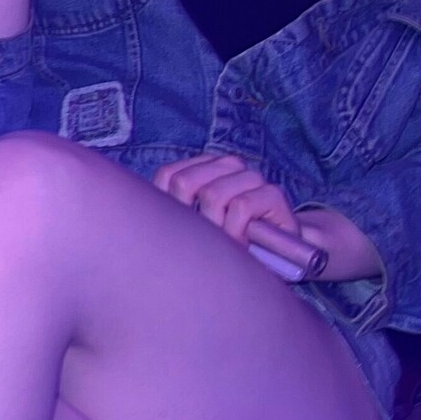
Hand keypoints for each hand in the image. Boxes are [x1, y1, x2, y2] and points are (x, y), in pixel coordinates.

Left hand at [153, 153, 302, 248]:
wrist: (279, 254)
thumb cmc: (230, 243)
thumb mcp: (197, 228)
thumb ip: (175, 214)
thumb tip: (140, 217)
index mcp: (205, 168)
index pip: (168, 176)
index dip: (169, 208)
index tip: (183, 234)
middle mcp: (228, 165)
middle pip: (185, 184)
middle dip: (192, 221)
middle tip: (207, 243)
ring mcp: (252, 177)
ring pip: (213, 194)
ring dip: (216, 230)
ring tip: (227, 246)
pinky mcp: (273, 193)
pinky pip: (241, 207)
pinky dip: (236, 233)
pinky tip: (243, 247)